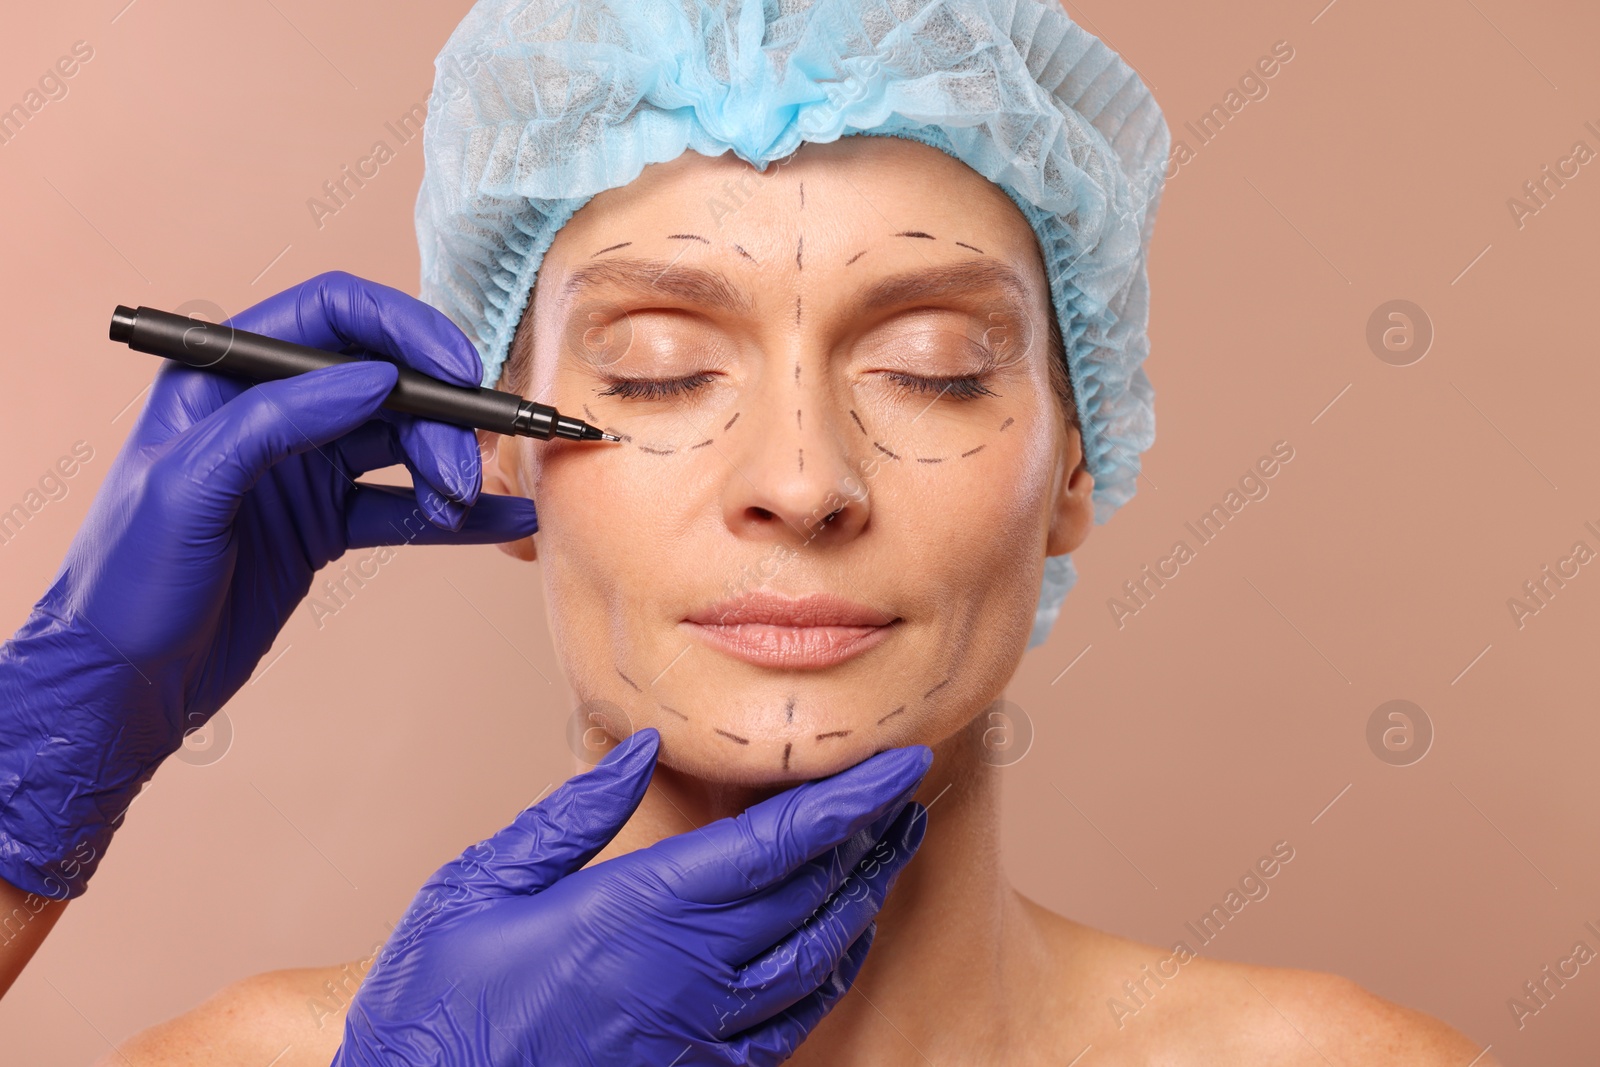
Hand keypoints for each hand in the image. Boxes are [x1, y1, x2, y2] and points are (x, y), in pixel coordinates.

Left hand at [0, 271, 535, 898]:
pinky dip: (452, 515)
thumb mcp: (190, 486)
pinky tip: (501, 519)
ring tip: (466, 503)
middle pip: (382, 384)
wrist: (122, 684)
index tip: (459, 368)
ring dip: (447, 467)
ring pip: (400, 444)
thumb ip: (278, 420)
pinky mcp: (322, 524)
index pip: (331, 316)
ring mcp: (299, 469)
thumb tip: (374, 378)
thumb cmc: (127, 582)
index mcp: (222, 377)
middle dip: (437, 419)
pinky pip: (401, 505)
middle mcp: (268, 412)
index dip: (404, 330)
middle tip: (463, 468)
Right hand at [334, 732, 930, 1066]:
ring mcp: (695, 1032)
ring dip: (862, 900)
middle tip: (905, 792)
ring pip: (815, 960)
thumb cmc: (437, 999)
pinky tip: (841, 948)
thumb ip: (573, 814)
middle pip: (812, 895)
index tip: (901, 763)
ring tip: (889, 852)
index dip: (849, 801)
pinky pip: (789, 1026)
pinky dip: (830, 976)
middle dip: (871, 840)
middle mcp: (685, 974)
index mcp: (637, 913)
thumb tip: (647, 748)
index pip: (777, 844)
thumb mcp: (482, 884)